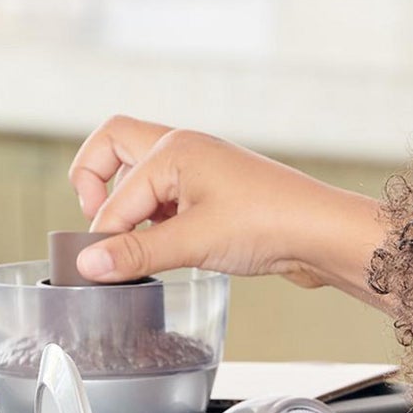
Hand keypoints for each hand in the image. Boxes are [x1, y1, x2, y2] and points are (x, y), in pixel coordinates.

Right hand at [67, 115, 389, 306]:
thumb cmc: (269, 223)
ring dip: (132, 207)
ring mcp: (203, 172)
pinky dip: (160, 221)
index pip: (116, 189)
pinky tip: (171, 250)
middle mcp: (185, 150)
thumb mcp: (193, 242)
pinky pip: (172, 199)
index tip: (100, 265)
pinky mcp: (219, 197)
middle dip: (95, 181)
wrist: (323, 235)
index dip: (105, 230)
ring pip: (144, 176)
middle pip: (115, 147)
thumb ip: (137, 252)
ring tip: (141, 245)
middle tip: (98, 223)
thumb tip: (89, 262)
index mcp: (173, 148)